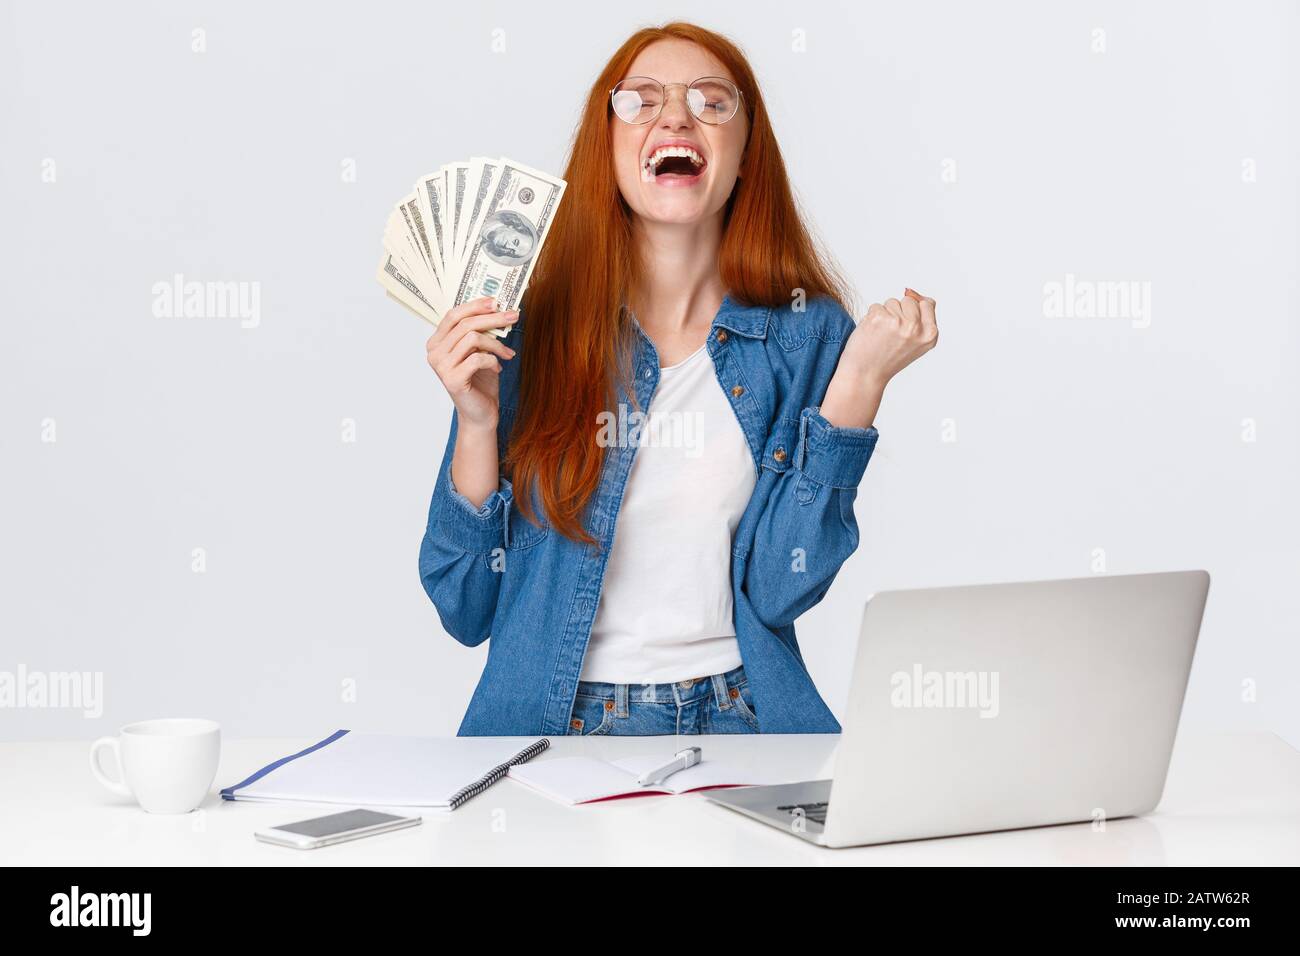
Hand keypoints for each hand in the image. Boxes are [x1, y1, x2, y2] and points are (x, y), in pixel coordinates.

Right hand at [426, 297, 518, 430]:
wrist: (480, 414)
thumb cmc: (480, 382)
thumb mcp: (479, 351)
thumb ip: (479, 331)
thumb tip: (496, 306)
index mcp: (436, 342)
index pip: (453, 315)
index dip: (475, 305)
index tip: (496, 301)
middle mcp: (434, 353)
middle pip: (465, 324)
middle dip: (493, 318)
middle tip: (514, 316)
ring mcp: (441, 367)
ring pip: (473, 338)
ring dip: (496, 344)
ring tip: (507, 354)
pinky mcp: (453, 380)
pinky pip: (478, 358)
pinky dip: (493, 360)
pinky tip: (498, 369)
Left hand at [820, 288, 937, 428]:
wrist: (865, 375)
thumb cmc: (887, 358)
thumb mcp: (915, 342)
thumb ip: (921, 318)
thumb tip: (911, 292)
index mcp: (930, 334)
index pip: (928, 303)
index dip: (913, 312)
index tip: (904, 328)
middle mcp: (916, 328)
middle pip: (908, 300)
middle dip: (898, 312)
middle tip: (891, 335)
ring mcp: (898, 322)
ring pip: (892, 302)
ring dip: (884, 315)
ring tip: (881, 336)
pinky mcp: (879, 318)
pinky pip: (876, 306)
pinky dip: (871, 318)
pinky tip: (871, 334)